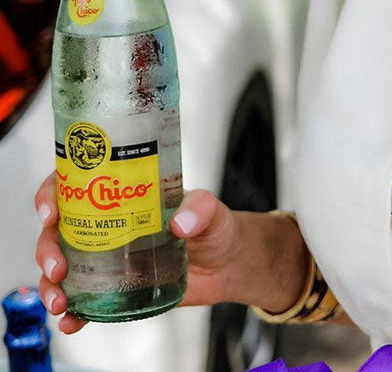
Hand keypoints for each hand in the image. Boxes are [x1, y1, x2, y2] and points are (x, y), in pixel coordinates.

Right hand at [35, 175, 248, 334]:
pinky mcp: (116, 289)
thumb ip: (200, 208)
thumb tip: (181, 222)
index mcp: (124, 195)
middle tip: (57, 267)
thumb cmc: (215, 226)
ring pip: (63, 268)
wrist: (227, 264)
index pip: (77, 185)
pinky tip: (70, 322)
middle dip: (47, 249)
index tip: (51, 212)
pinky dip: (72, 314)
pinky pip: (84, 301)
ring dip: (51, 285)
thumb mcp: (211, 209)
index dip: (53, 194)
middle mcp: (109, 225)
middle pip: (60, 231)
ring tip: (60, 302)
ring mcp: (109, 259)